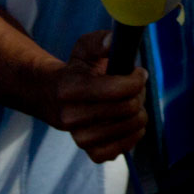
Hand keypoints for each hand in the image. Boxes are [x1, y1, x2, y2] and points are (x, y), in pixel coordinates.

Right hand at [47, 30, 148, 162]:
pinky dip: (132, 136)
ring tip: (130, 104)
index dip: (136, 79)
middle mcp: (71, 117)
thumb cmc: (77, 70)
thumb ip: (101, 41)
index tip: (137, 73)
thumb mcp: (85, 48)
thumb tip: (113, 41)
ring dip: (139, 114)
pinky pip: (121, 150)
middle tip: (134, 88)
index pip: (117, 89)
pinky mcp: (90, 152)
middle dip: (139, 94)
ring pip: (130, 128)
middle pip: (128, 109)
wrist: (55, 98)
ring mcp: (80, 138)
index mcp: (70, 88)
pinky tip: (128, 123)